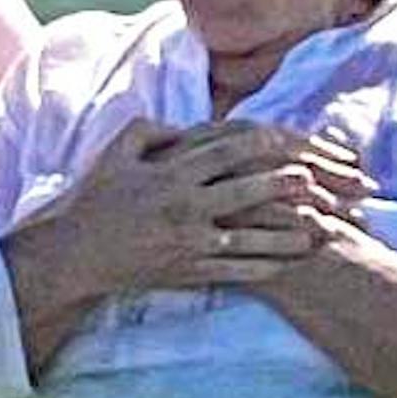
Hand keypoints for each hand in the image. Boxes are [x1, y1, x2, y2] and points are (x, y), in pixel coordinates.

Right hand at [1, 118, 375, 373]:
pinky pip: (235, 270)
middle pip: (247, 191)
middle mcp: (184, 206)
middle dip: (287, 187)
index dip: (266, 145)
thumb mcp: (117, 150)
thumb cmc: (96, 198)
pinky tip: (290, 263)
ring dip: (289, 234)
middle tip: (322, 183)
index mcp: (171, 172)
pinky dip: (266, 266)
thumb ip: (153, 129)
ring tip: (322, 231)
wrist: (74, 255)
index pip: (227, 151)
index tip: (294, 144)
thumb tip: (187, 125)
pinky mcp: (188, 272)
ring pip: (250, 237)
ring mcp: (188, 242)